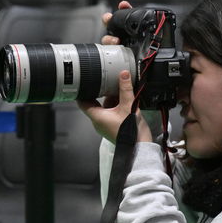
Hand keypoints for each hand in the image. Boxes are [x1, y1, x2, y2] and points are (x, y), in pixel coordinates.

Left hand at [77, 1, 150, 143]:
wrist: (140, 148)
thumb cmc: (131, 132)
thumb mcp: (129, 106)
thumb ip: (125, 89)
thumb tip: (123, 75)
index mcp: (97, 117)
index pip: (82, 103)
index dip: (81, 92)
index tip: (82, 83)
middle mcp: (98, 122)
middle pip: (95, 103)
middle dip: (102, 92)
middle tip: (107, 82)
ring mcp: (105, 126)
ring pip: (105, 108)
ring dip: (111, 99)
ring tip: (121, 91)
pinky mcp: (113, 127)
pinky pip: (111, 113)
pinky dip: (116, 106)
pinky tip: (126, 102)